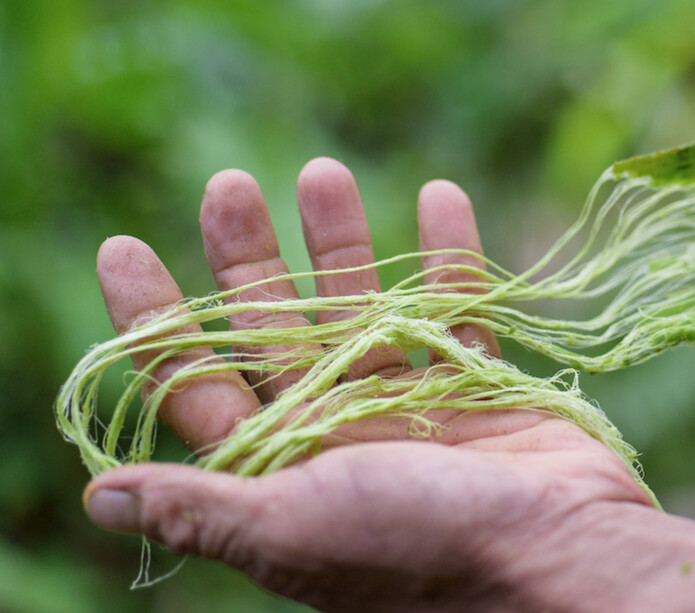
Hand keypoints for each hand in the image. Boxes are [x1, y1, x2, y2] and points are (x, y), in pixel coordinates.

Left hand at [84, 158, 652, 612]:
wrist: (557, 560)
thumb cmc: (418, 550)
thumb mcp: (292, 529)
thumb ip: (203, 506)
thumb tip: (99, 496)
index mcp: (286, 470)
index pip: (202, 388)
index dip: (159, 323)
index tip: (123, 247)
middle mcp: (341, 436)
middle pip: (277, 334)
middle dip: (247, 262)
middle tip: (226, 186)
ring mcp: (412, 410)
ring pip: (364, 311)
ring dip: (341, 243)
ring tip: (321, 171)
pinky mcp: (481, 391)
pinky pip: (458, 311)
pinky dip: (451, 257)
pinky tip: (442, 197)